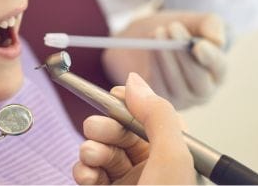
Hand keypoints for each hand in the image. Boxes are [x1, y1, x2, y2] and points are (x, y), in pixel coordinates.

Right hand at [73, 73, 195, 184]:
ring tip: (91, 155)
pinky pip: (89, 172)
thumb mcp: (172, 159)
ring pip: (102, 150)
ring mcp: (129, 181)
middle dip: (104, 127)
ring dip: (90, 149)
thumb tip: (135, 82)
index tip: (113, 95)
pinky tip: (86, 173)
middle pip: (122, 131)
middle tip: (96, 129)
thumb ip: (158, 116)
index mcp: (175, 155)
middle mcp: (153, 167)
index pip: (152, 117)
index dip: (131, 104)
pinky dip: (82, 170)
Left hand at [102, 11, 226, 108]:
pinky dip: (154, 64)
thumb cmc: (177, 30)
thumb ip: (211, 24)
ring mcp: (180, 99)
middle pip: (198, 80)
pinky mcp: (158, 100)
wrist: (146, 39)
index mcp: (218, 72)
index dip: (210, 58)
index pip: (219, 67)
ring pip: (175, 83)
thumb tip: (217, 40)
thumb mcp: (195, 21)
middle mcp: (203, 91)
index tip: (198, 45)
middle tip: (172, 27)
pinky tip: (150, 45)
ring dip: (166, 56)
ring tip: (159, 31)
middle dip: (184, 54)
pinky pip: (157, 86)